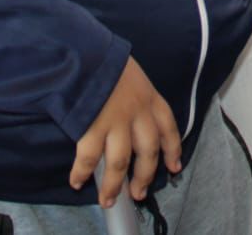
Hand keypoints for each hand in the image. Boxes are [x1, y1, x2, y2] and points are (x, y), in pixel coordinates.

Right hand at [70, 57, 181, 205]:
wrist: (87, 52)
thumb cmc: (106, 59)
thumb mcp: (131, 73)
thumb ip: (136, 94)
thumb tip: (132, 111)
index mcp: (150, 97)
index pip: (169, 128)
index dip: (173, 150)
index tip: (174, 166)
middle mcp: (138, 113)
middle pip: (148, 153)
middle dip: (145, 177)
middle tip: (139, 193)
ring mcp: (116, 122)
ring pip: (120, 163)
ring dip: (115, 185)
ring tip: (109, 198)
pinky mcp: (92, 128)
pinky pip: (89, 159)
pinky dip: (82, 173)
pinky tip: (77, 181)